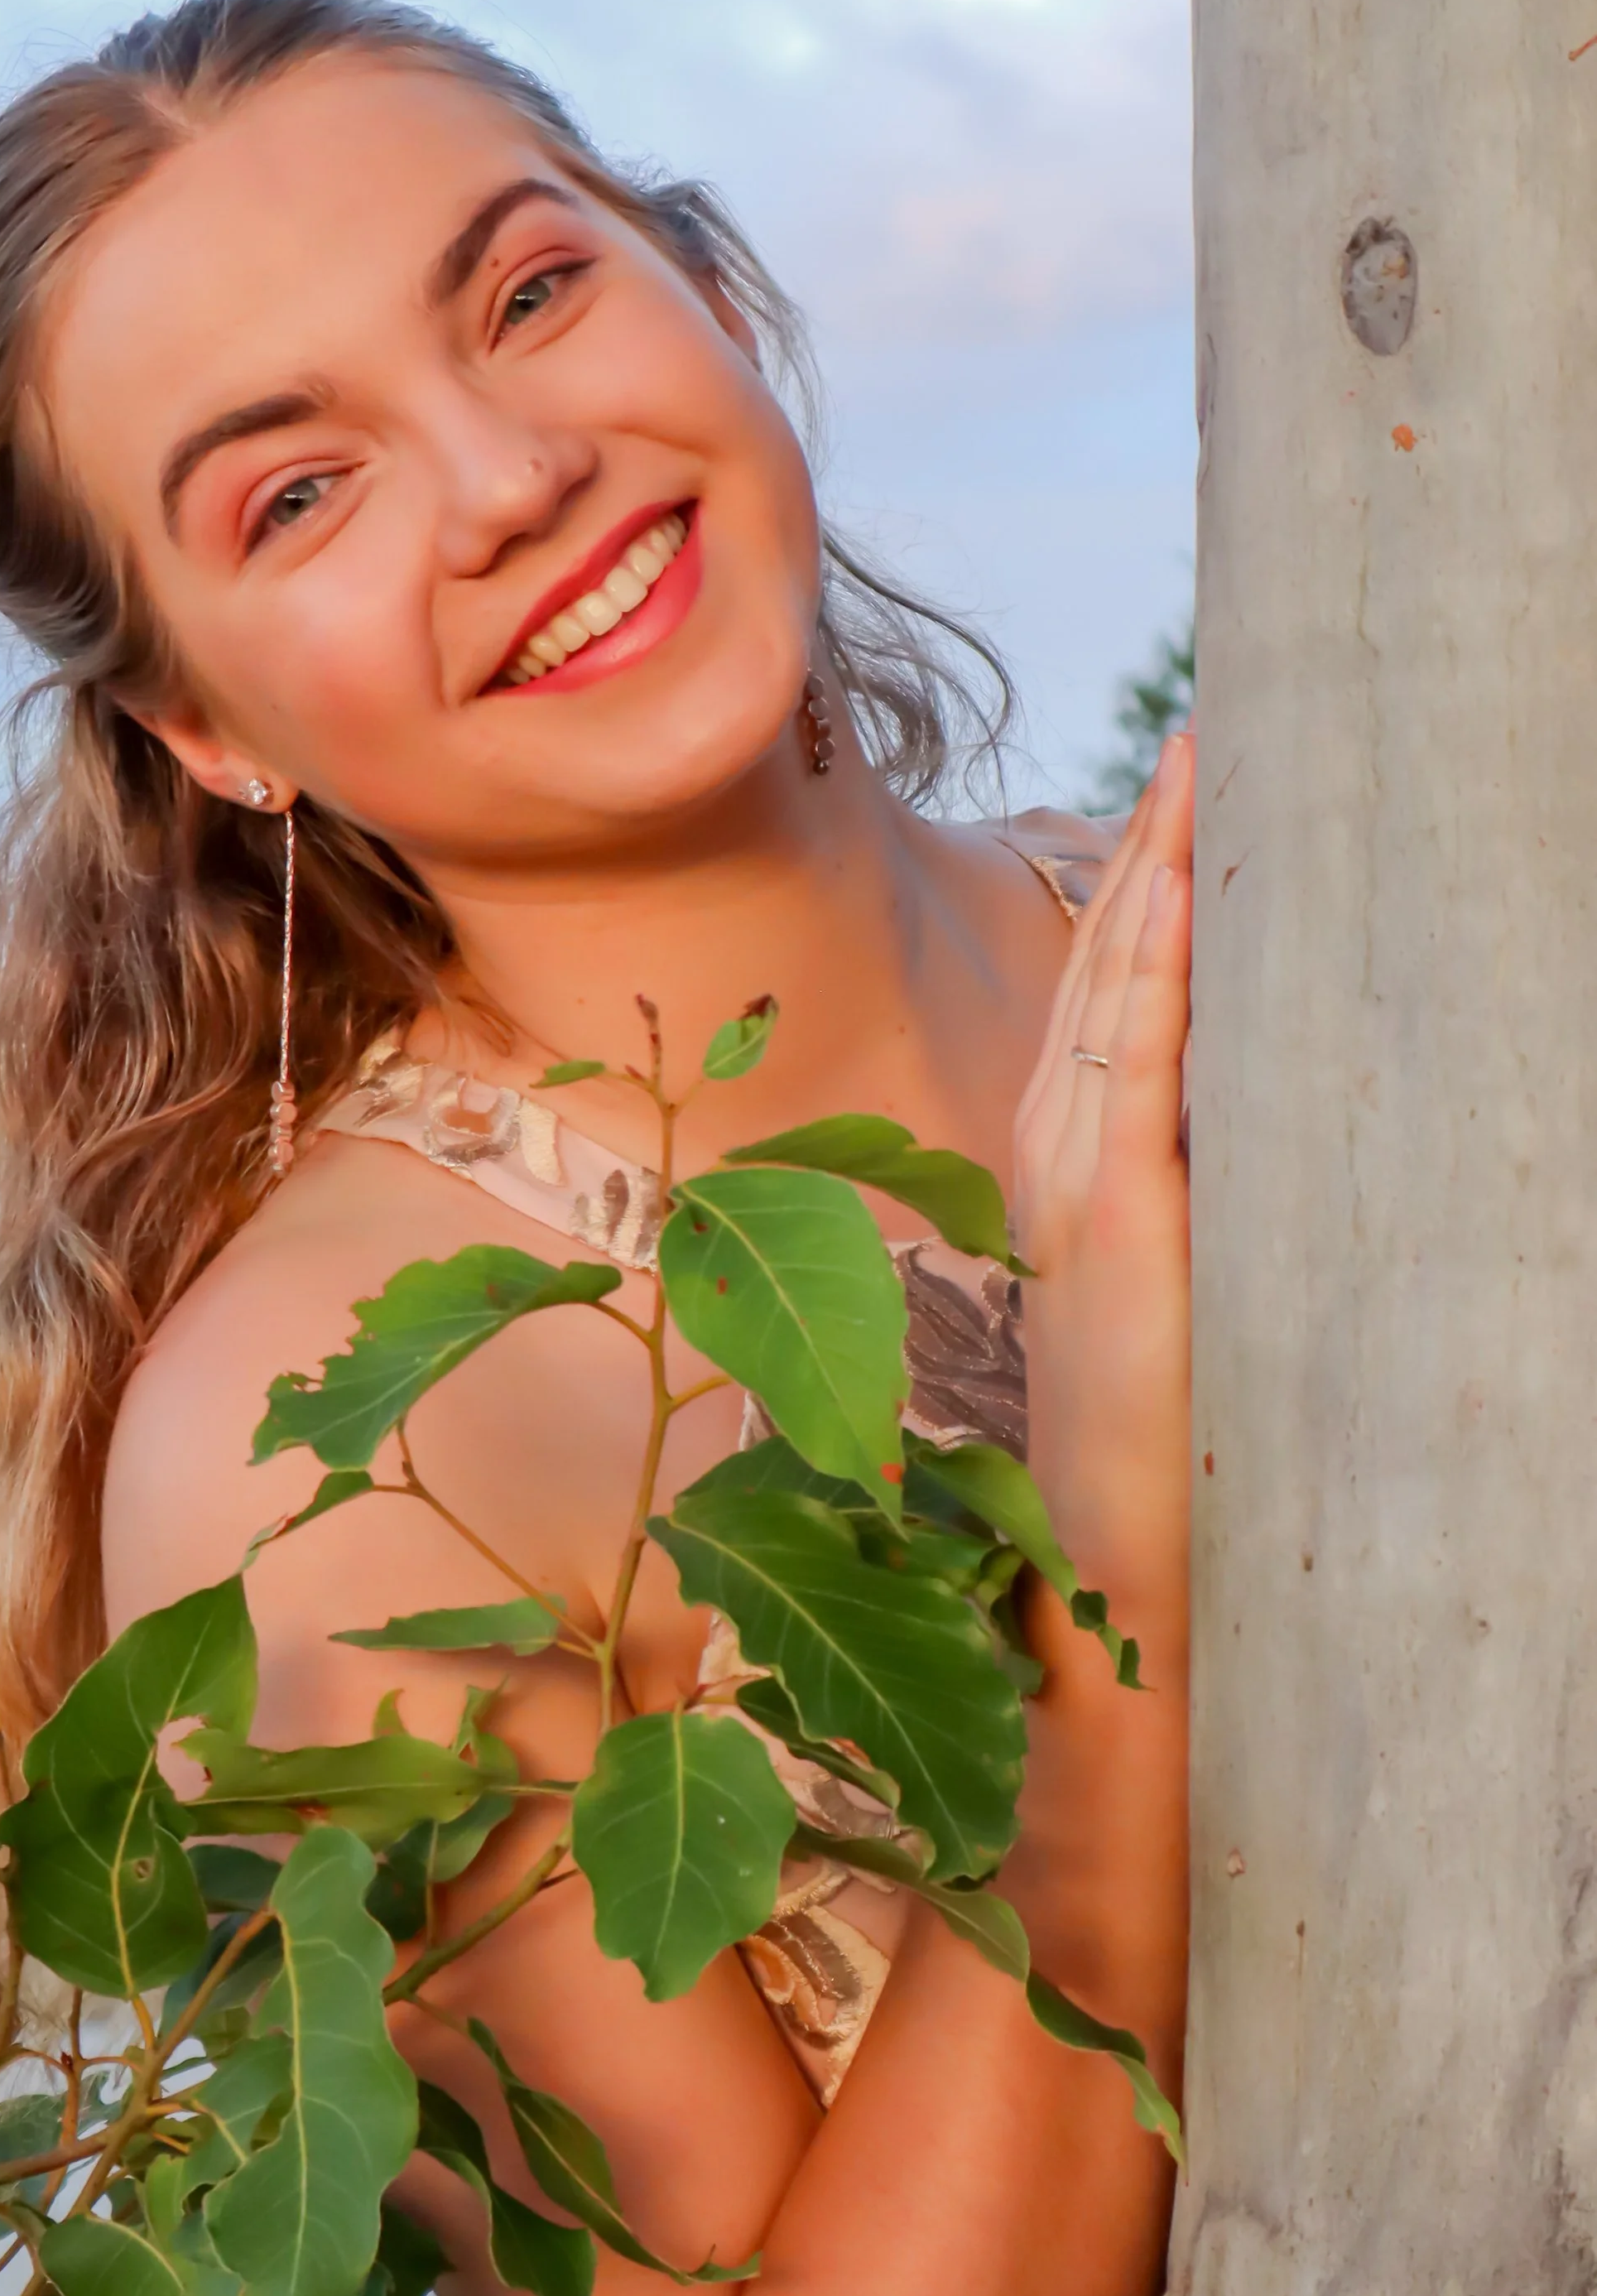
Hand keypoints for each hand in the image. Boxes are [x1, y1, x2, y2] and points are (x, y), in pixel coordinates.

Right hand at [1010, 731, 1192, 1603]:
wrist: (1102, 1569)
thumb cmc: (1148, 1446)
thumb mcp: (1165, 1286)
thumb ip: (1180, 1192)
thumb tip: (1246, 1114)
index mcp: (1060, 1158)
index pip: (1105, 986)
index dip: (1141, 877)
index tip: (1189, 783)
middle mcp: (1050, 1148)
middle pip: (1107, 957)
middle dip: (1155, 838)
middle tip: (1207, 725)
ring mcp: (1071, 1178)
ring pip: (1117, 984)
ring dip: (1160, 867)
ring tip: (1203, 764)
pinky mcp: (1113, 1219)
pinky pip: (1141, 1060)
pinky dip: (1164, 965)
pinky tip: (1192, 887)